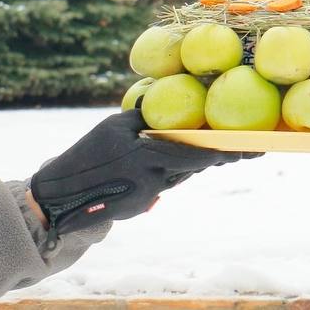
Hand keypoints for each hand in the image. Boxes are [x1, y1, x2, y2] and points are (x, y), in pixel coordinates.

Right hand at [31, 110, 252, 237]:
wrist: (58, 197)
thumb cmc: (86, 154)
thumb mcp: (115, 126)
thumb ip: (145, 116)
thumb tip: (165, 102)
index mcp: (151, 157)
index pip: (199, 155)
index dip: (227, 153)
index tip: (251, 150)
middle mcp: (154, 180)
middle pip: (192, 166)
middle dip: (213, 157)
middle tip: (236, 150)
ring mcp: (148, 197)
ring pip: (177, 176)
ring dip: (184, 164)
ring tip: (186, 151)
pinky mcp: (139, 207)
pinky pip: (159, 186)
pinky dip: (161, 174)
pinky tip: (148, 167)